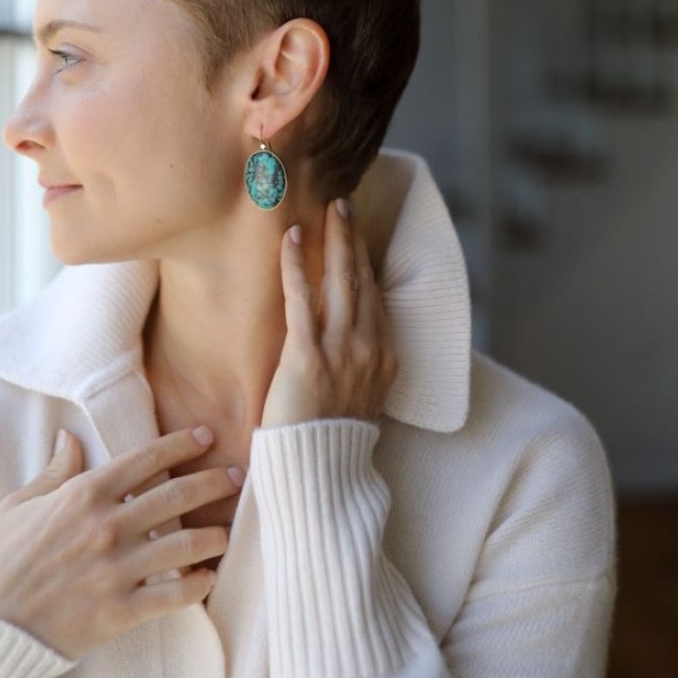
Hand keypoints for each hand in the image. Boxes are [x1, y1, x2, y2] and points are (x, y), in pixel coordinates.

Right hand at [0, 427, 242, 658]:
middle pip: (175, 495)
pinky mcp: (118, 611)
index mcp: (83, 494)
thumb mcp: (19, 505)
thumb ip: (54, 472)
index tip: (207, 437)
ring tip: (227, 532)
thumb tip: (68, 436)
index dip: (181, 444)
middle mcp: (106, 526)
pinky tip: (209, 579)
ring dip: (212, 535)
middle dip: (213, 482)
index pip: (145, 459)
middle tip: (238, 476)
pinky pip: (171, 595)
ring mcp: (115, 569)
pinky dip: (196, 586)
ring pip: (183, 544)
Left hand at [260, 198, 397, 427]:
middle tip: (344, 204)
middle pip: (363, 279)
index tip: (356, 234)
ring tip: (329, 208)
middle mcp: (370, 348)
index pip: (375, 296)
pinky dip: (298, 264)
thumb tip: (342, 343)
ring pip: (341, 280)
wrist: (318, 473)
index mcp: (385, 358)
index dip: (366, 261)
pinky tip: (292, 238)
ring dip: (335, 238)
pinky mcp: (308, 356)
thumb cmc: (328, 440)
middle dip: (354, 237)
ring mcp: (342, 351)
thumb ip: (356, 366)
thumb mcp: (356, 399)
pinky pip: (302, 298)